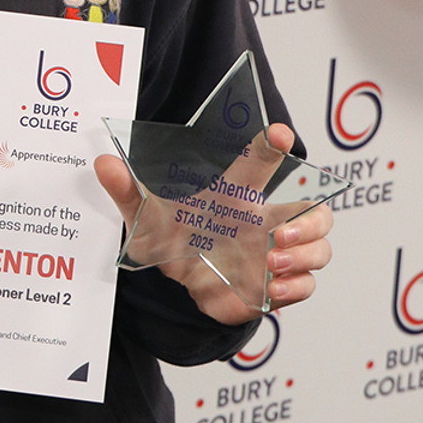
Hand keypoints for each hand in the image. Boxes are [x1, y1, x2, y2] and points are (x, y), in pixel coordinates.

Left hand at [95, 123, 332, 324]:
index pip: (263, 162)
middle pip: (315, 211)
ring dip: (304, 256)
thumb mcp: (145, 216)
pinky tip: (272, 288)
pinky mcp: (275, 288)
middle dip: (311, 220)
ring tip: (271, 263)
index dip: (274, 144)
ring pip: (319, 250)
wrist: (178, 284)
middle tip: (281, 232)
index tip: (277, 133)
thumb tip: (102, 163)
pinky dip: (296, 287)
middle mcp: (265, 222)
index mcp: (238, 195)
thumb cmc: (172, 237)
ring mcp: (276, 255)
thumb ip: (126, 190)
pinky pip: (305, 286)